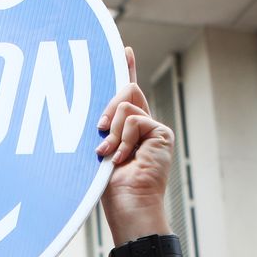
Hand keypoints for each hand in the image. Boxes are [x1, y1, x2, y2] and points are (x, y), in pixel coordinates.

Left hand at [94, 47, 174, 244]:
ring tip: (109, 155)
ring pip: (126, 104)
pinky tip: (122, 158)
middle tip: (98, 130)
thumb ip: (102, 128)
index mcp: (128, 130)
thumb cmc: (110, 189)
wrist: (129, 207)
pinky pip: (134, 119)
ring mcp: (154, 129)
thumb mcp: (98, 151)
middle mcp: (143, 126)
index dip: (127, 69)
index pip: (128, 93)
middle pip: (125, 91)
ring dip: (111, 131)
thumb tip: (94, 115)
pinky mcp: (162, 133)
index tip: (124, 50)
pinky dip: (123, 138)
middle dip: (107, 107)